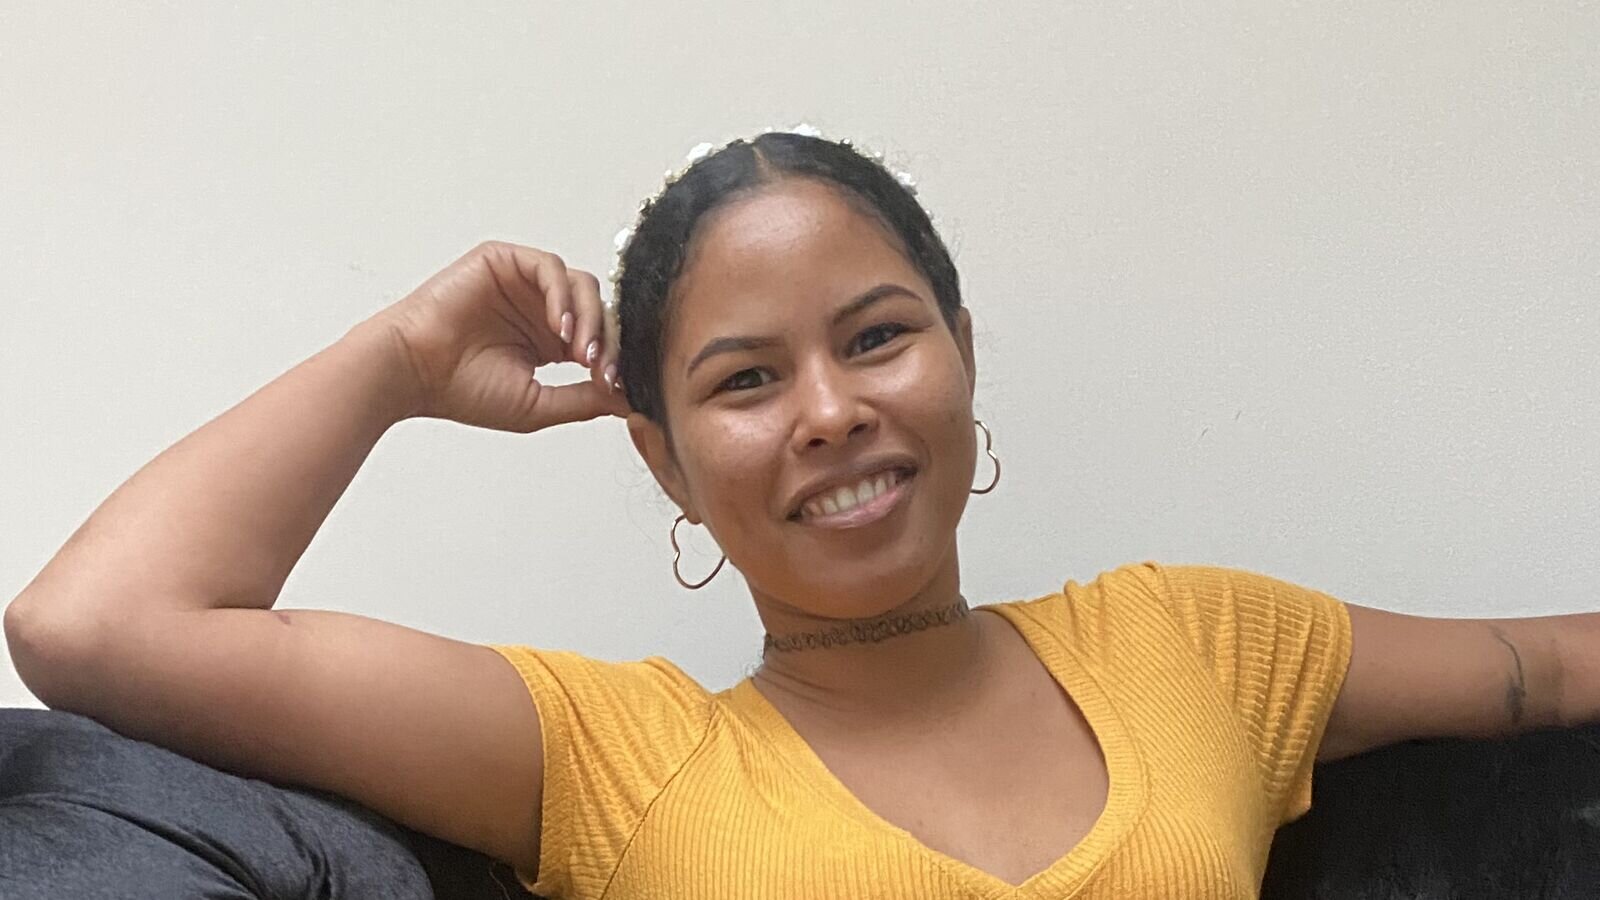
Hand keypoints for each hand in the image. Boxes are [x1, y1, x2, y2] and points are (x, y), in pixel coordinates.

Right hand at [366, 241, 629, 432]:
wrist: (414, 373)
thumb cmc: (462, 390)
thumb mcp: (537, 404)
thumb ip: (584, 400)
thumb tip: (630, 401)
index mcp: (549, 342)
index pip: (600, 338)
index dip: (613, 359)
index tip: (615, 386)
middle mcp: (539, 309)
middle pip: (597, 309)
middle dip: (606, 340)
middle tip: (600, 368)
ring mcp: (523, 284)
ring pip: (580, 285)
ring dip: (589, 318)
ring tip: (579, 350)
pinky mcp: (504, 261)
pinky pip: (550, 267)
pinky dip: (561, 294)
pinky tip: (559, 326)